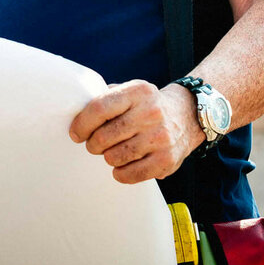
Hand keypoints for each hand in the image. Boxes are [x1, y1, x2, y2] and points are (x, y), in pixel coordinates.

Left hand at [68, 80, 204, 183]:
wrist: (188, 114)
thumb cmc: (147, 104)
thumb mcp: (130, 91)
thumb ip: (106, 98)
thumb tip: (76, 113)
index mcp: (138, 91)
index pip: (99, 108)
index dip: (81, 124)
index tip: (75, 134)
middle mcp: (151, 113)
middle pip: (104, 136)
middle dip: (92, 144)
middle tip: (94, 144)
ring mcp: (160, 137)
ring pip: (115, 156)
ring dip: (107, 157)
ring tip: (111, 152)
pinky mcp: (167, 160)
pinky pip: (132, 174)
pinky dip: (120, 173)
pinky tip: (120, 167)